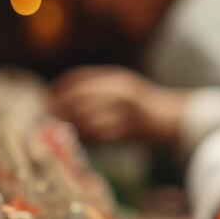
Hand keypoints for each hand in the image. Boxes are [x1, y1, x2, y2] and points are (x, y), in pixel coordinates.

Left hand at [49, 66, 186, 144]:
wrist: (170, 120)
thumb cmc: (140, 104)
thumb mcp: (120, 87)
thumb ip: (96, 89)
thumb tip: (58, 97)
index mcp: (116, 78)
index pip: (79, 78)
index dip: (60, 88)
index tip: (48, 97)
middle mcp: (120, 92)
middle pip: (79, 99)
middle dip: (60, 109)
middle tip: (49, 118)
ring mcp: (125, 111)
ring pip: (86, 120)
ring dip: (71, 127)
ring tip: (62, 131)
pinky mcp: (128, 130)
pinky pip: (99, 136)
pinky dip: (87, 139)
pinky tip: (81, 140)